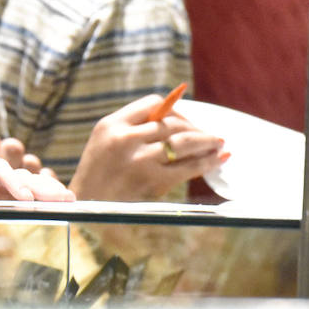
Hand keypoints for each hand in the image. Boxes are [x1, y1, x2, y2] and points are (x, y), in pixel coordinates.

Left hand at [0, 157, 75, 203]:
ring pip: (28, 178)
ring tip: (67, 200)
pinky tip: (64, 202)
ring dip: (49, 187)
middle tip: (62, 199)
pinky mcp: (9, 199)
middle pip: (16, 172)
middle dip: (40, 185)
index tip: (28, 200)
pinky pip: (33, 188)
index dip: (12, 180)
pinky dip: (49, 193)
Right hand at [69, 94, 224, 200]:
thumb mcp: (105, 138)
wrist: (88, 203)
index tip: (186, 120)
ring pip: (184, 143)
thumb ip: (133, 124)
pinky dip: (207, 162)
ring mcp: (140, 160)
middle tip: (210, 135)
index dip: (175, 110)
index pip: (153, 104)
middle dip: (196, 128)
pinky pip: (187, 168)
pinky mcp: (152, 181)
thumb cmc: (100, 168)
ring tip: (219, 143)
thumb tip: (177, 117)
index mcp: (112, 124)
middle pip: (172, 123)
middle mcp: (126, 139)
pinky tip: (218, 159)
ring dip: (207, 142)